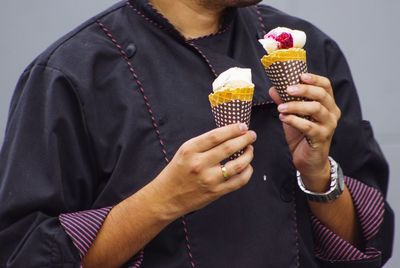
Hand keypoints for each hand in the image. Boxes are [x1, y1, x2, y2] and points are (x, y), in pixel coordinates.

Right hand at [150, 123, 255, 219]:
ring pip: (238, 165)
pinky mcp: (216, 192)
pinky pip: (239, 181)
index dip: (233, 129)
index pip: (216, 136)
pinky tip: (247, 166)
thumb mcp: (185, 151)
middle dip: (244, 139)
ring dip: (248, 155)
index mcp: (190, 150)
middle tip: (251, 135)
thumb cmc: (176, 172)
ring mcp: (209, 179)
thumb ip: (204, 143)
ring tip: (250, 149)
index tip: (242, 126)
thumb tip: (229, 134)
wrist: (166, 197)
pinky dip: (247, 172)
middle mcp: (200, 164)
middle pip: (229, 148)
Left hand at [269, 73, 340, 191]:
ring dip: (296, 106)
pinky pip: (308, 126)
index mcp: (328, 104)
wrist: (309, 162)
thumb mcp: (293, 116)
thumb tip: (273, 88)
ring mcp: (328, 126)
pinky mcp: (321, 138)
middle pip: (321, 95)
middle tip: (288, 89)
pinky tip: (283, 118)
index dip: (314, 78)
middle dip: (304, 89)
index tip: (300, 75)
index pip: (326, 86)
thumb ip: (285, 101)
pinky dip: (294, 120)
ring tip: (281, 107)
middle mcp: (332, 113)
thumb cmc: (302, 137)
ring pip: (316, 109)